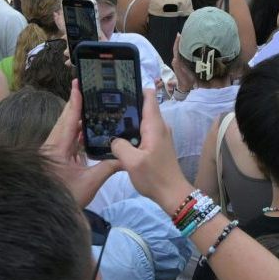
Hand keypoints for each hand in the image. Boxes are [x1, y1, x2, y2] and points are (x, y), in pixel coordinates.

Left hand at [42, 83, 123, 205]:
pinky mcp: (57, 158)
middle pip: (65, 120)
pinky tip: (88, 131)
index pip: (68, 119)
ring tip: (91, 106)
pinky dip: (77, 133)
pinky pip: (68, 140)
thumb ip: (109, 167)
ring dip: (77, 119)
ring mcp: (54, 151)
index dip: (74, 102)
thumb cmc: (67, 196)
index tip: (77, 84)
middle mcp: (53, 145)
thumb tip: (126, 158)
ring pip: (66, 130)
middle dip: (76, 105)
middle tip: (86, 89)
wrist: (49, 212)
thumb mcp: (91, 182)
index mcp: (58, 147)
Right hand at [109, 86, 191, 211]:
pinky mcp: (157, 145)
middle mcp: (160, 126)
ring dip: (128, 118)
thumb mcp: (132, 162)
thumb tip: (114, 139)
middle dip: (127, 102)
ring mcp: (160, 135)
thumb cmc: (154, 176)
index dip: (135, 87)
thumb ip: (120, 146)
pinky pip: (144, 130)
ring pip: (142, 119)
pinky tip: (119, 136)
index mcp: (155, 125)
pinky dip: (132, 130)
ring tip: (108, 118)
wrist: (173, 194)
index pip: (148, 96)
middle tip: (106, 103)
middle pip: (143, 106)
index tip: (118, 86)